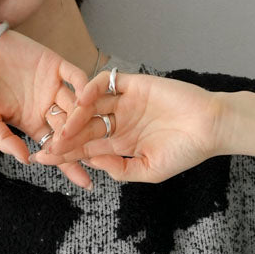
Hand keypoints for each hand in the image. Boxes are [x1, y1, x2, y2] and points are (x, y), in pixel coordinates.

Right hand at [0, 28, 95, 190]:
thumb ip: (5, 140)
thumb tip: (26, 160)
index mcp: (34, 123)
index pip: (57, 147)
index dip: (70, 164)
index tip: (85, 182)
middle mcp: (47, 107)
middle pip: (73, 129)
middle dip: (82, 144)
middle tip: (92, 157)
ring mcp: (54, 86)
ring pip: (78, 105)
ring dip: (84, 118)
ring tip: (89, 130)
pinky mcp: (55, 64)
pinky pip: (75, 76)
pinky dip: (83, 86)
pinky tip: (86, 98)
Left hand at [34, 69, 219, 185]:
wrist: (211, 126)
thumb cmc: (185, 152)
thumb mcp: (149, 171)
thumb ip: (119, 169)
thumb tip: (91, 162)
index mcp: (120, 144)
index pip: (85, 148)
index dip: (64, 153)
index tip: (43, 159)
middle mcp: (118, 122)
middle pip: (82, 127)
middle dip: (63, 136)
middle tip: (46, 143)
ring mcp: (125, 103)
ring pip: (90, 105)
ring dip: (74, 114)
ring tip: (62, 125)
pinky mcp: (134, 84)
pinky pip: (106, 82)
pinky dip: (92, 88)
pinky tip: (81, 99)